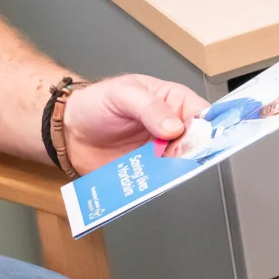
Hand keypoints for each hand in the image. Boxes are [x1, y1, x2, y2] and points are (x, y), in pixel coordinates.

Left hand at [61, 75, 208, 172]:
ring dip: (174, 170)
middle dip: (192, 152)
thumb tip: (174, 126)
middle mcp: (172, 128)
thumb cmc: (96, 104)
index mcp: (173, 101)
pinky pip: (159, 182)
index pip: (202, 113)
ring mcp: (161, 153)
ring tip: (160, 168)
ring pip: (180, 165)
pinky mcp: (147, 173)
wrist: (70, 132)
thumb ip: (149, 108)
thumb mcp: (123, 95)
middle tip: (178, 155)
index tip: (203, 137)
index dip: (207, 125)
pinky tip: (148, 181)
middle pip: (197, 143)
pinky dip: (157, 184)